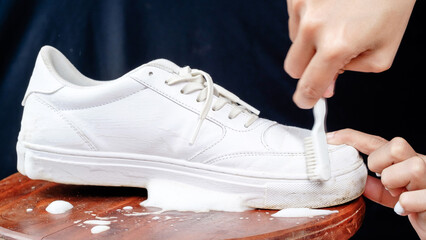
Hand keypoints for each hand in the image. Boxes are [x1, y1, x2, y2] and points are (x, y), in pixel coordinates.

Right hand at [284, 0, 415, 108]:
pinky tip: (330, 9)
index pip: (309, 85)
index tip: (305, 100)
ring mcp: (302, 7)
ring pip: (293, 41)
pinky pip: (295, 19)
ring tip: (336, 22)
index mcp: (336, 46)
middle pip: (293, 67)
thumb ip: (350, 73)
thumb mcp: (383, 51)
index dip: (306, 98)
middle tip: (327, 58)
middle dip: (308, 68)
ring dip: (309, 40)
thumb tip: (326, 85)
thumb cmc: (390, 4)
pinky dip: (309, 20)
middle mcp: (312, 26)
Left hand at [327, 129, 425, 238]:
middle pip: (397, 145)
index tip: (331, 138)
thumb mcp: (394, 196)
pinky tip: (404, 209)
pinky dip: (405, 204)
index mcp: (408, 161)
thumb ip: (377, 187)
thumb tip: (358, 179)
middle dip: (380, 163)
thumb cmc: (419, 209)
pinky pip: (412, 197)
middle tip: (383, 180)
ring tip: (397, 195)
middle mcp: (423, 164)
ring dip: (394, 183)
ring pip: (411, 166)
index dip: (352, 137)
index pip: (378, 142)